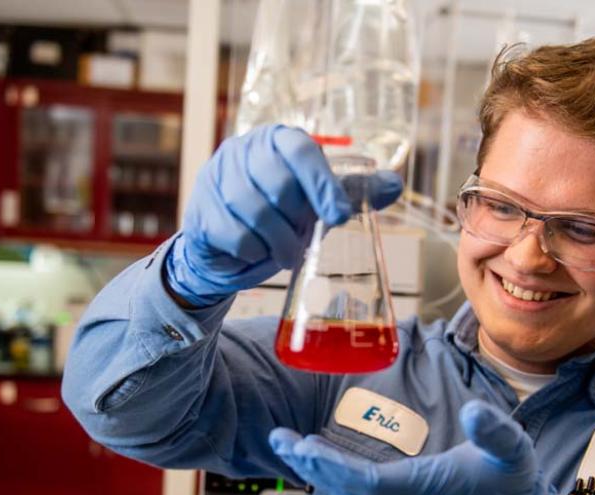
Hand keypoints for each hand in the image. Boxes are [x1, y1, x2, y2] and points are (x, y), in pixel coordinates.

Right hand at [165, 124, 402, 306]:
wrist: (227, 247)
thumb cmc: (278, 216)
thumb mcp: (317, 204)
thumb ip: (351, 193)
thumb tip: (394, 185)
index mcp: (276, 140)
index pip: (301, 150)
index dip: (322, 184)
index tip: (340, 217)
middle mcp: (242, 151)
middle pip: (278, 183)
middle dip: (296, 221)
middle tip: (303, 241)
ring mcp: (215, 178)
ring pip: (254, 212)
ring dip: (277, 242)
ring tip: (286, 255)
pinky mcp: (199, 211)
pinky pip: (233, 234)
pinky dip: (252, 252)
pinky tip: (256, 253)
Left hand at [269, 400, 563, 494]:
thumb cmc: (512, 485)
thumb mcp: (514, 452)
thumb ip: (494, 431)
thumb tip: (474, 411)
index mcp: (426, 490)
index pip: (368, 482)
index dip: (335, 466)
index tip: (307, 447)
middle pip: (347, 490)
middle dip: (312, 465)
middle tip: (280, 439)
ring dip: (316, 472)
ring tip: (286, 444)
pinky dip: (332, 480)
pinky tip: (314, 462)